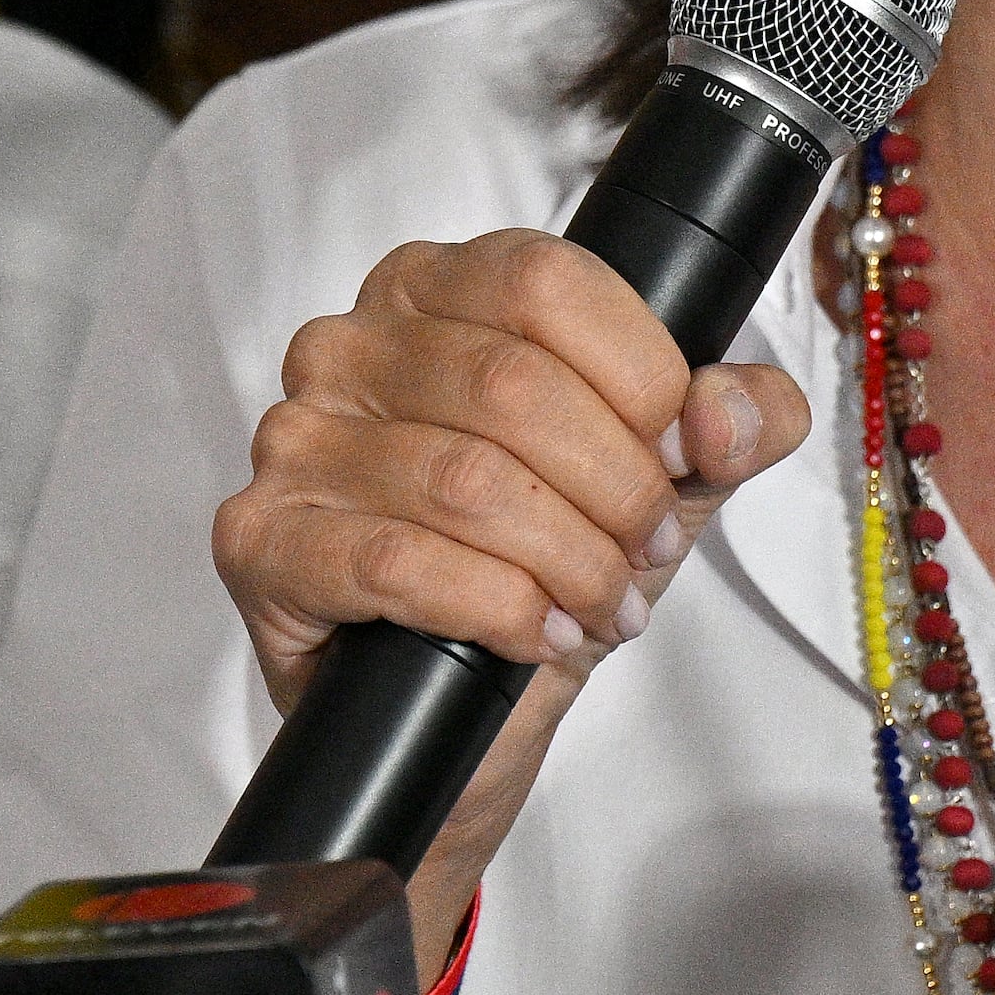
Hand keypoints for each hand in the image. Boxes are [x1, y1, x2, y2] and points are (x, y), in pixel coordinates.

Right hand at [210, 229, 810, 973]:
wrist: (457, 714)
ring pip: (465, 481)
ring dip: (567, 560)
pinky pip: (396, 563)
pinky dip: (493, 606)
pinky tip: (533, 632)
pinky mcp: (261, 540)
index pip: (544, 281)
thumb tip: (732, 409)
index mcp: (435, 288)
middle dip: (615, 486)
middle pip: (513, 384)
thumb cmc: (538, 561)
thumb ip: (730, 421)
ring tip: (601, 603)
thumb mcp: (660, 478)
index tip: (681, 452)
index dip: (639, 375)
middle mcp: (348, 345)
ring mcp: (293, 439)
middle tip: (647, 550)